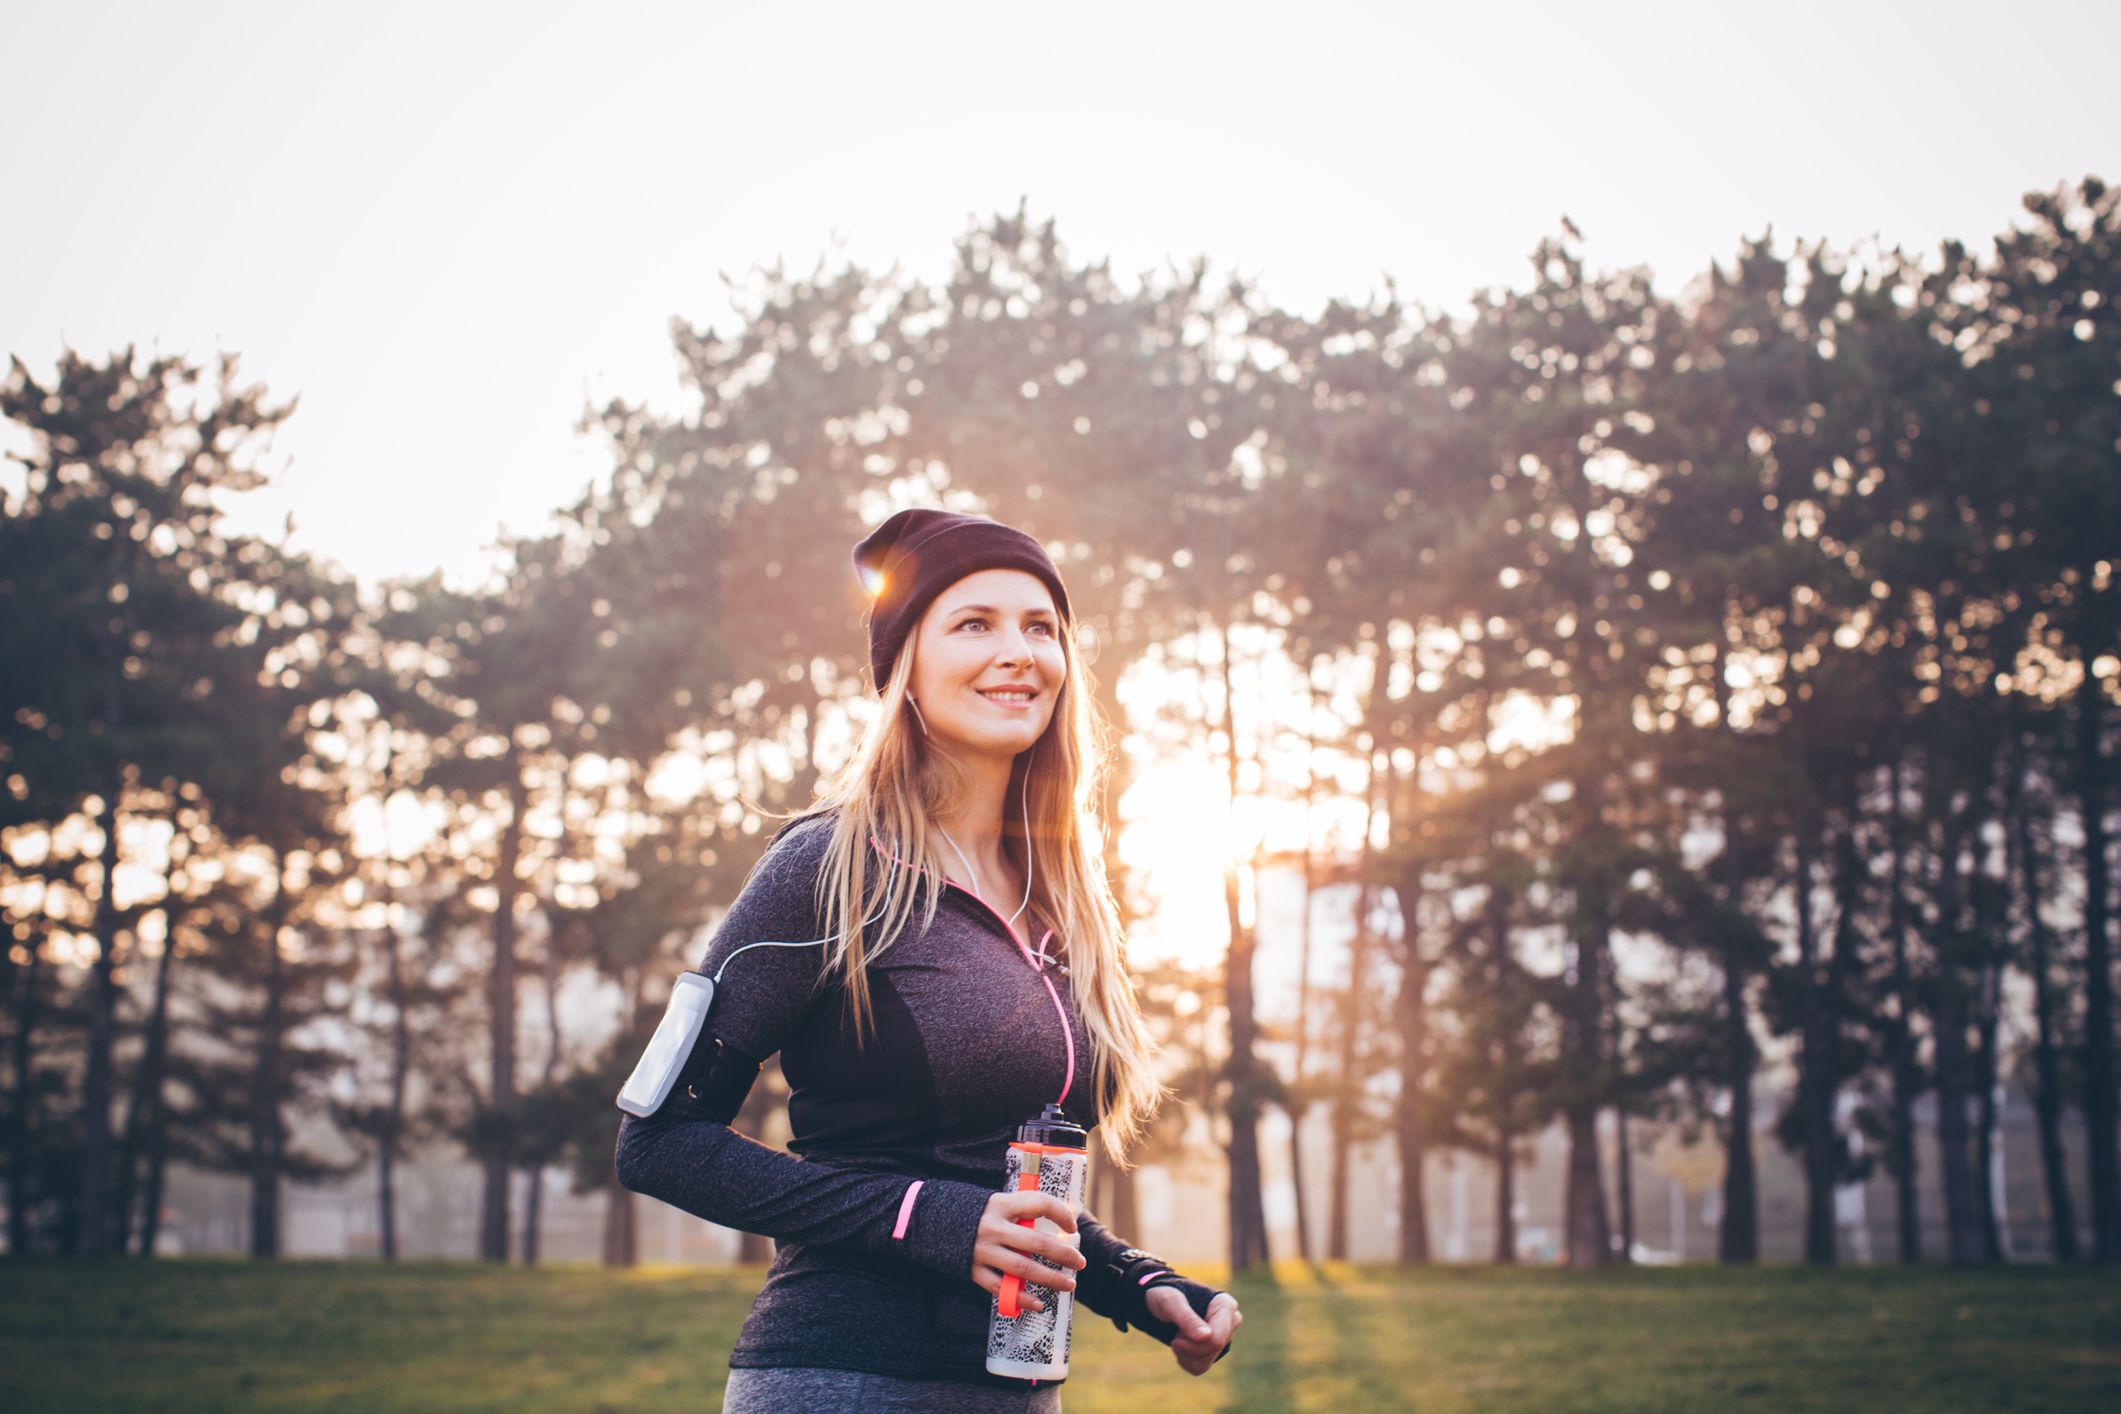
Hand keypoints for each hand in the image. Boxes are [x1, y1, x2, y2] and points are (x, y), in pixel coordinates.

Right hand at [970, 1191, 1084, 1313]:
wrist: (935, 1222)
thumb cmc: (980, 1213)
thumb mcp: (1000, 1203)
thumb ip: (1024, 1211)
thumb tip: (1063, 1222)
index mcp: (1003, 1204)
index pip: (1040, 1204)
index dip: (1061, 1214)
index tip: (1072, 1227)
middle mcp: (994, 1227)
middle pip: (1037, 1243)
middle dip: (1064, 1255)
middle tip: (1080, 1263)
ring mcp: (983, 1250)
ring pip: (1023, 1269)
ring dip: (1050, 1279)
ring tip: (1069, 1284)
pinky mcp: (973, 1269)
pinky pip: (1001, 1288)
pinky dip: (1020, 1298)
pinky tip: (1038, 1303)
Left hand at [1146, 1287, 1240, 1375]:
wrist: (1162, 1302)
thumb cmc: (1167, 1294)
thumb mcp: (1170, 1302)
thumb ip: (1187, 1318)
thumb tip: (1207, 1336)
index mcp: (1225, 1305)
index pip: (1218, 1338)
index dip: (1194, 1346)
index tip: (1175, 1340)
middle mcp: (1230, 1321)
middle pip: (1214, 1350)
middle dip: (1189, 1348)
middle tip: (1176, 1334)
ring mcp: (1224, 1336)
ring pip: (1207, 1361)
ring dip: (1185, 1354)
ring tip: (1178, 1337)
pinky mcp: (1215, 1348)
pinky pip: (1202, 1367)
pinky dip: (1186, 1361)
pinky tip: (1180, 1348)